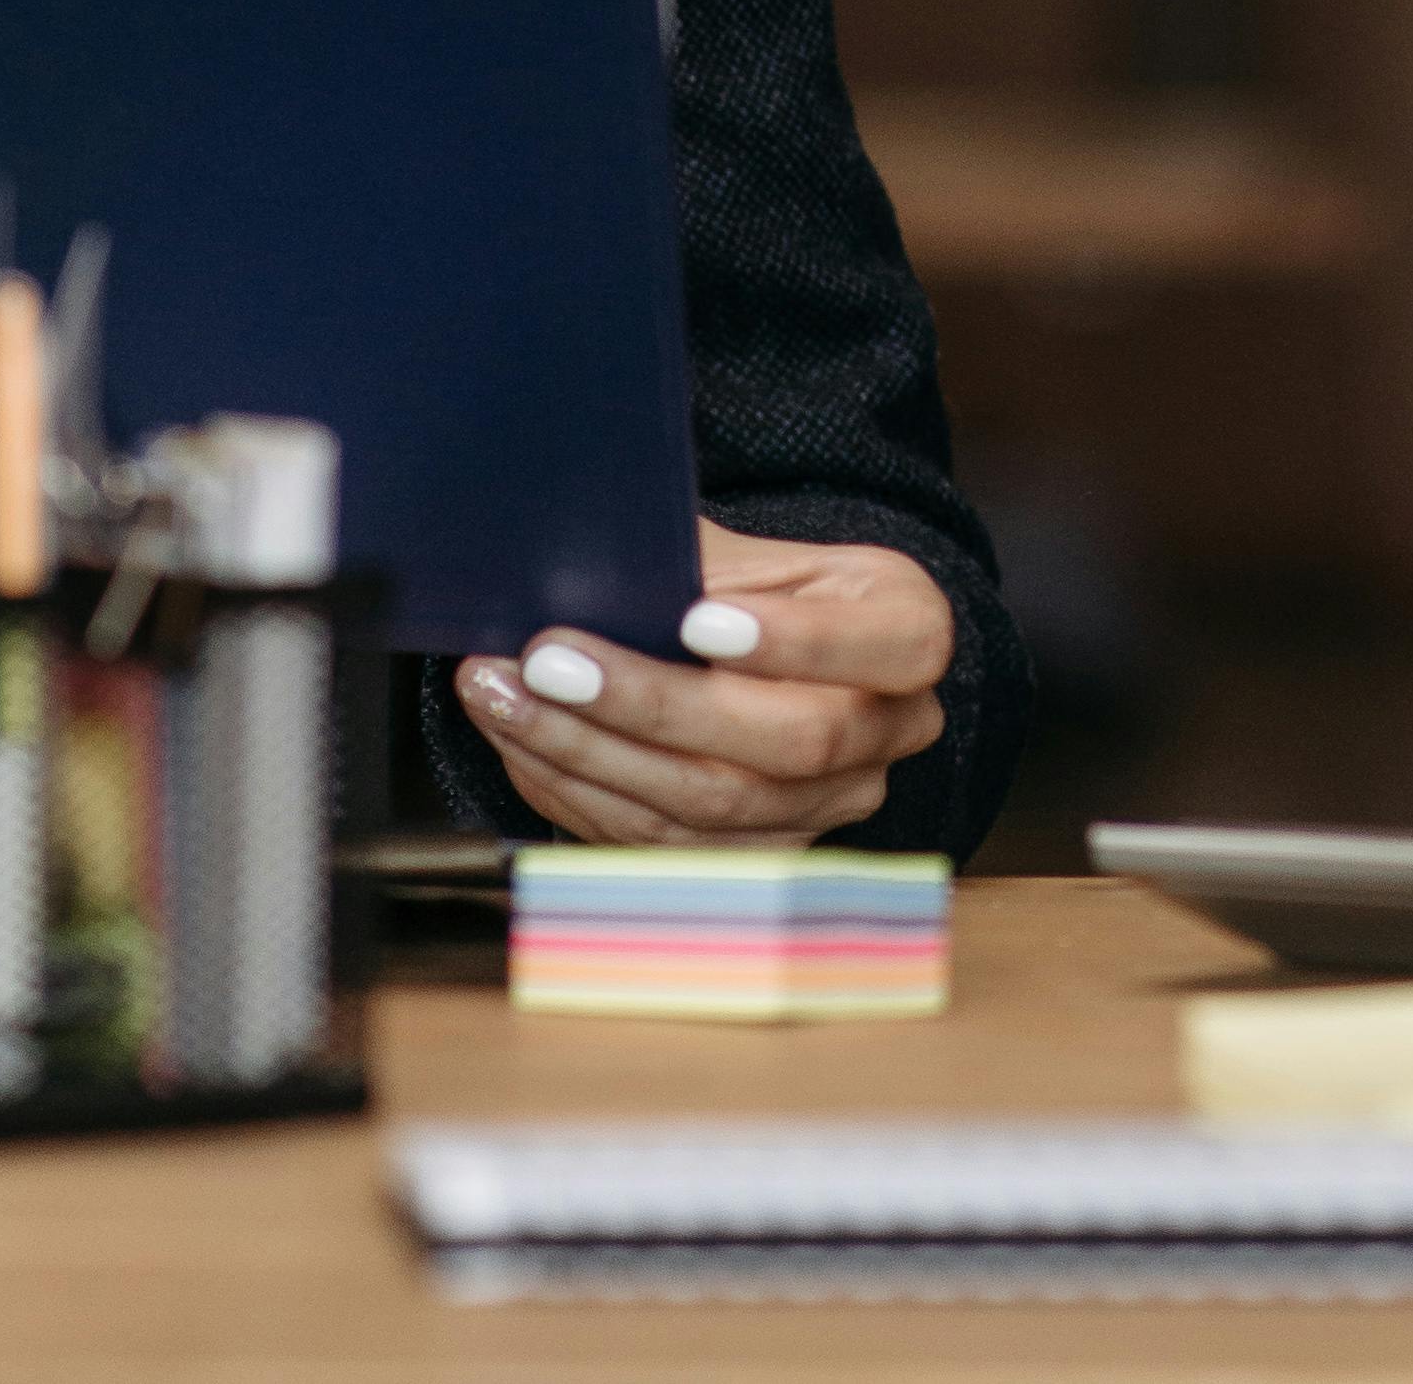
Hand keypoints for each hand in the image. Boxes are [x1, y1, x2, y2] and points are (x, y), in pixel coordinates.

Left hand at [458, 521, 953, 843]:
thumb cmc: (769, 589)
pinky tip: (523, 743)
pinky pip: (667, 843)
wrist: (787, 664)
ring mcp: (830, 810)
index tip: (695, 619)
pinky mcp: (763, 859)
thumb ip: (701, 560)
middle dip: (650, 701)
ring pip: (713, 805)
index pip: (882, 646)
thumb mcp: (763, 551)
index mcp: (910, 632)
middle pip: (784, 740)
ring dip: (587, 753)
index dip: (795, 642)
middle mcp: (891, 733)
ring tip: (502, 694)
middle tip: (547, 658)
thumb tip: (595, 554)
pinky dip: (581, 794)